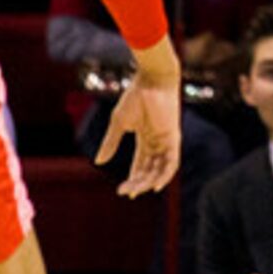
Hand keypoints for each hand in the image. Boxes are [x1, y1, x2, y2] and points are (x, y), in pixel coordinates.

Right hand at [98, 39, 182, 196]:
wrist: (151, 81)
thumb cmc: (135, 97)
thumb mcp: (119, 124)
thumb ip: (111, 143)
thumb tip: (99, 162)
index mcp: (145, 137)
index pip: (141, 164)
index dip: (133, 178)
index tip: (122, 191)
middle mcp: (157, 141)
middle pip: (149, 169)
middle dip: (137, 183)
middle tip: (125, 192)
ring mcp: (166, 140)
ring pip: (160, 169)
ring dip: (148, 182)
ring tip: (135, 191)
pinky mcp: (174, 137)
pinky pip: (172, 161)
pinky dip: (165, 175)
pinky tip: (155, 185)